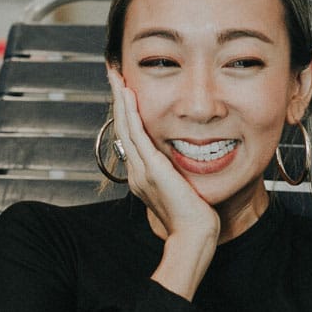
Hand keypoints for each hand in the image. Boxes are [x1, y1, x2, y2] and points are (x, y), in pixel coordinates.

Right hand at [108, 70, 217, 297]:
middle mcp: (137, 171)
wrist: (194, 236)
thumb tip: (185, 164)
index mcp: (143, 176)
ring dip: (120, 99)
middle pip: (122, 128)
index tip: (126, 92)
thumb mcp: (184, 190)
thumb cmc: (196, 218)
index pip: (131, 137)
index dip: (126, 113)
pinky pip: (137, 135)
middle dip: (118, 100)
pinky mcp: (152, 169)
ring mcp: (142, 170)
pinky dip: (131, 113)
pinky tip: (128, 95)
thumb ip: (179, 175)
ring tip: (116, 76)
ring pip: (125, 127)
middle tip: (115, 75)